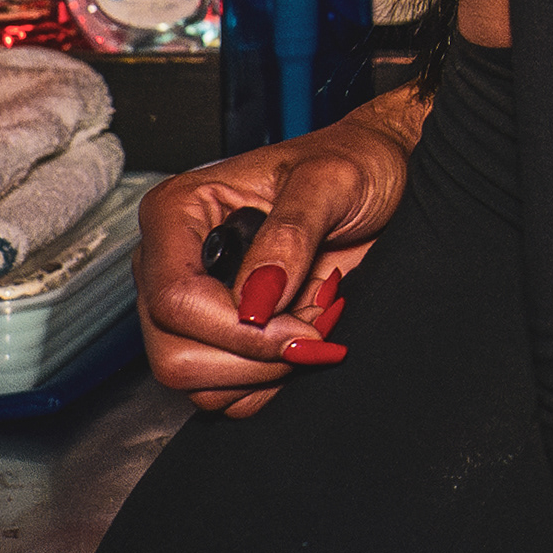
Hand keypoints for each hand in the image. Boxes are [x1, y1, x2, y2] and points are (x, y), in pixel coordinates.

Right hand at [133, 96, 420, 416]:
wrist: (380, 179)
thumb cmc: (355, 161)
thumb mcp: (334, 179)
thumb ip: (292, 234)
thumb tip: (255, 303)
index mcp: (178, 211)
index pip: (175, 300)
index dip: (238, 329)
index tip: (300, 326)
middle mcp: (172, 261)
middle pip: (174, 354)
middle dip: (251, 357)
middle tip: (312, 329)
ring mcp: (191, 302)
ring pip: (195, 381)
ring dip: (265, 369)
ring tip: (312, 320)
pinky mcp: (216, 332)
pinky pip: (224, 391)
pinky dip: (269, 380)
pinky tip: (303, 335)